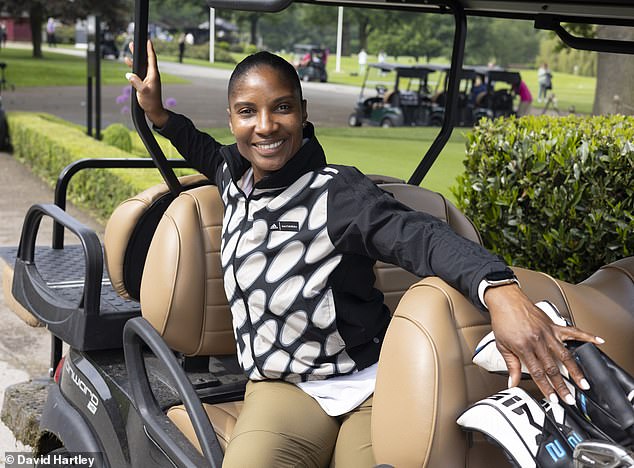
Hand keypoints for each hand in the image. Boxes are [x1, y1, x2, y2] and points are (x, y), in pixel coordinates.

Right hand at [124, 40, 168, 127]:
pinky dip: (133, 66)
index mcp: (153, 75)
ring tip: (130, 49)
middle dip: (141, 50)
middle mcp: (152, 75)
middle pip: (146, 59)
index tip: (148, 41)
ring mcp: (148, 78)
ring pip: (141, 64)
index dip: (150, 49)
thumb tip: (129, 74)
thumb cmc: (151, 102)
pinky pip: (138, 71)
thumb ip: (136, 82)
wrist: (154, 111)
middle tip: (134, 42)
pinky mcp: (144, 82)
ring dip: (136, 57)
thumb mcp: (143, 91)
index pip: (152, 59)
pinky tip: (127, 63)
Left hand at [486, 284, 603, 404]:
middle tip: (570, 398)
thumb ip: (511, 366)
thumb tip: (512, 383)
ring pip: (565, 355)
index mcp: (524, 347)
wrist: (505, 300)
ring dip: (575, 371)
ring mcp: (548, 333)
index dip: (546, 387)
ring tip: (583, 383)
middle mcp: (538, 341)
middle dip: (562, 386)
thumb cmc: (503, 321)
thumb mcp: (502, 346)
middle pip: (553, 368)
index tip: (553, 398)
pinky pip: (573, 331)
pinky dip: (586, 336)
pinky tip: (598, 341)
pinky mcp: (553, 325)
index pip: (537, 372)